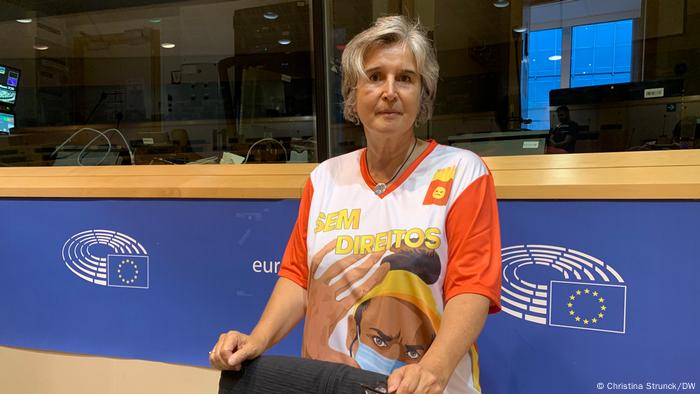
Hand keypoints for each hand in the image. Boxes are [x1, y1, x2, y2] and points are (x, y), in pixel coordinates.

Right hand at [209, 330, 264, 370]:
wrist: (254, 344)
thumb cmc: (254, 346)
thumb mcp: (251, 350)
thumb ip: (240, 355)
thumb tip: (230, 362)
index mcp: (231, 336)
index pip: (223, 351)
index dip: (229, 361)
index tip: (239, 366)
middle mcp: (223, 338)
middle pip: (217, 355)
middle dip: (226, 365)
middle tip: (237, 366)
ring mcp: (219, 343)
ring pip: (213, 358)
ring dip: (223, 366)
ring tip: (233, 366)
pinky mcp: (217, 349)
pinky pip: (212, 360)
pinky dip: (219, 365)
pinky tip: (228, 365)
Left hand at [302, 239, 388, 360]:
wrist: (280, 330)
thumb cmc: (308, 340)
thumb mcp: (325, 351)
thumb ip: (342, 359)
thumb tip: (358, 371)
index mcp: (336, 309)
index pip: (359, 292)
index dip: (375, 279)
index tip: (387, 267)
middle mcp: (328, 295)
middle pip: (352, 276)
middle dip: (368, 262)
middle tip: (382, 250)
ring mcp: (317, 286)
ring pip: (338, 267)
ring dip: (353, 256)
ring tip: (367, 246)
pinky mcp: (308, 280)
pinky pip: (316, 262)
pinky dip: (325, 250)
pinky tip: (336, 242)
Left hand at [387, 363, 445, 393]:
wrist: (433, 372)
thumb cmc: (414, 373)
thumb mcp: (401, 371)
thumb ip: (393, 380)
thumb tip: (390, 390)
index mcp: (416, 371)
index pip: (406, 388)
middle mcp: (427, 379)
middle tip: (402, 393)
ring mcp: (434, 388)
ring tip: (410, 392)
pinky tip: (417, 393)